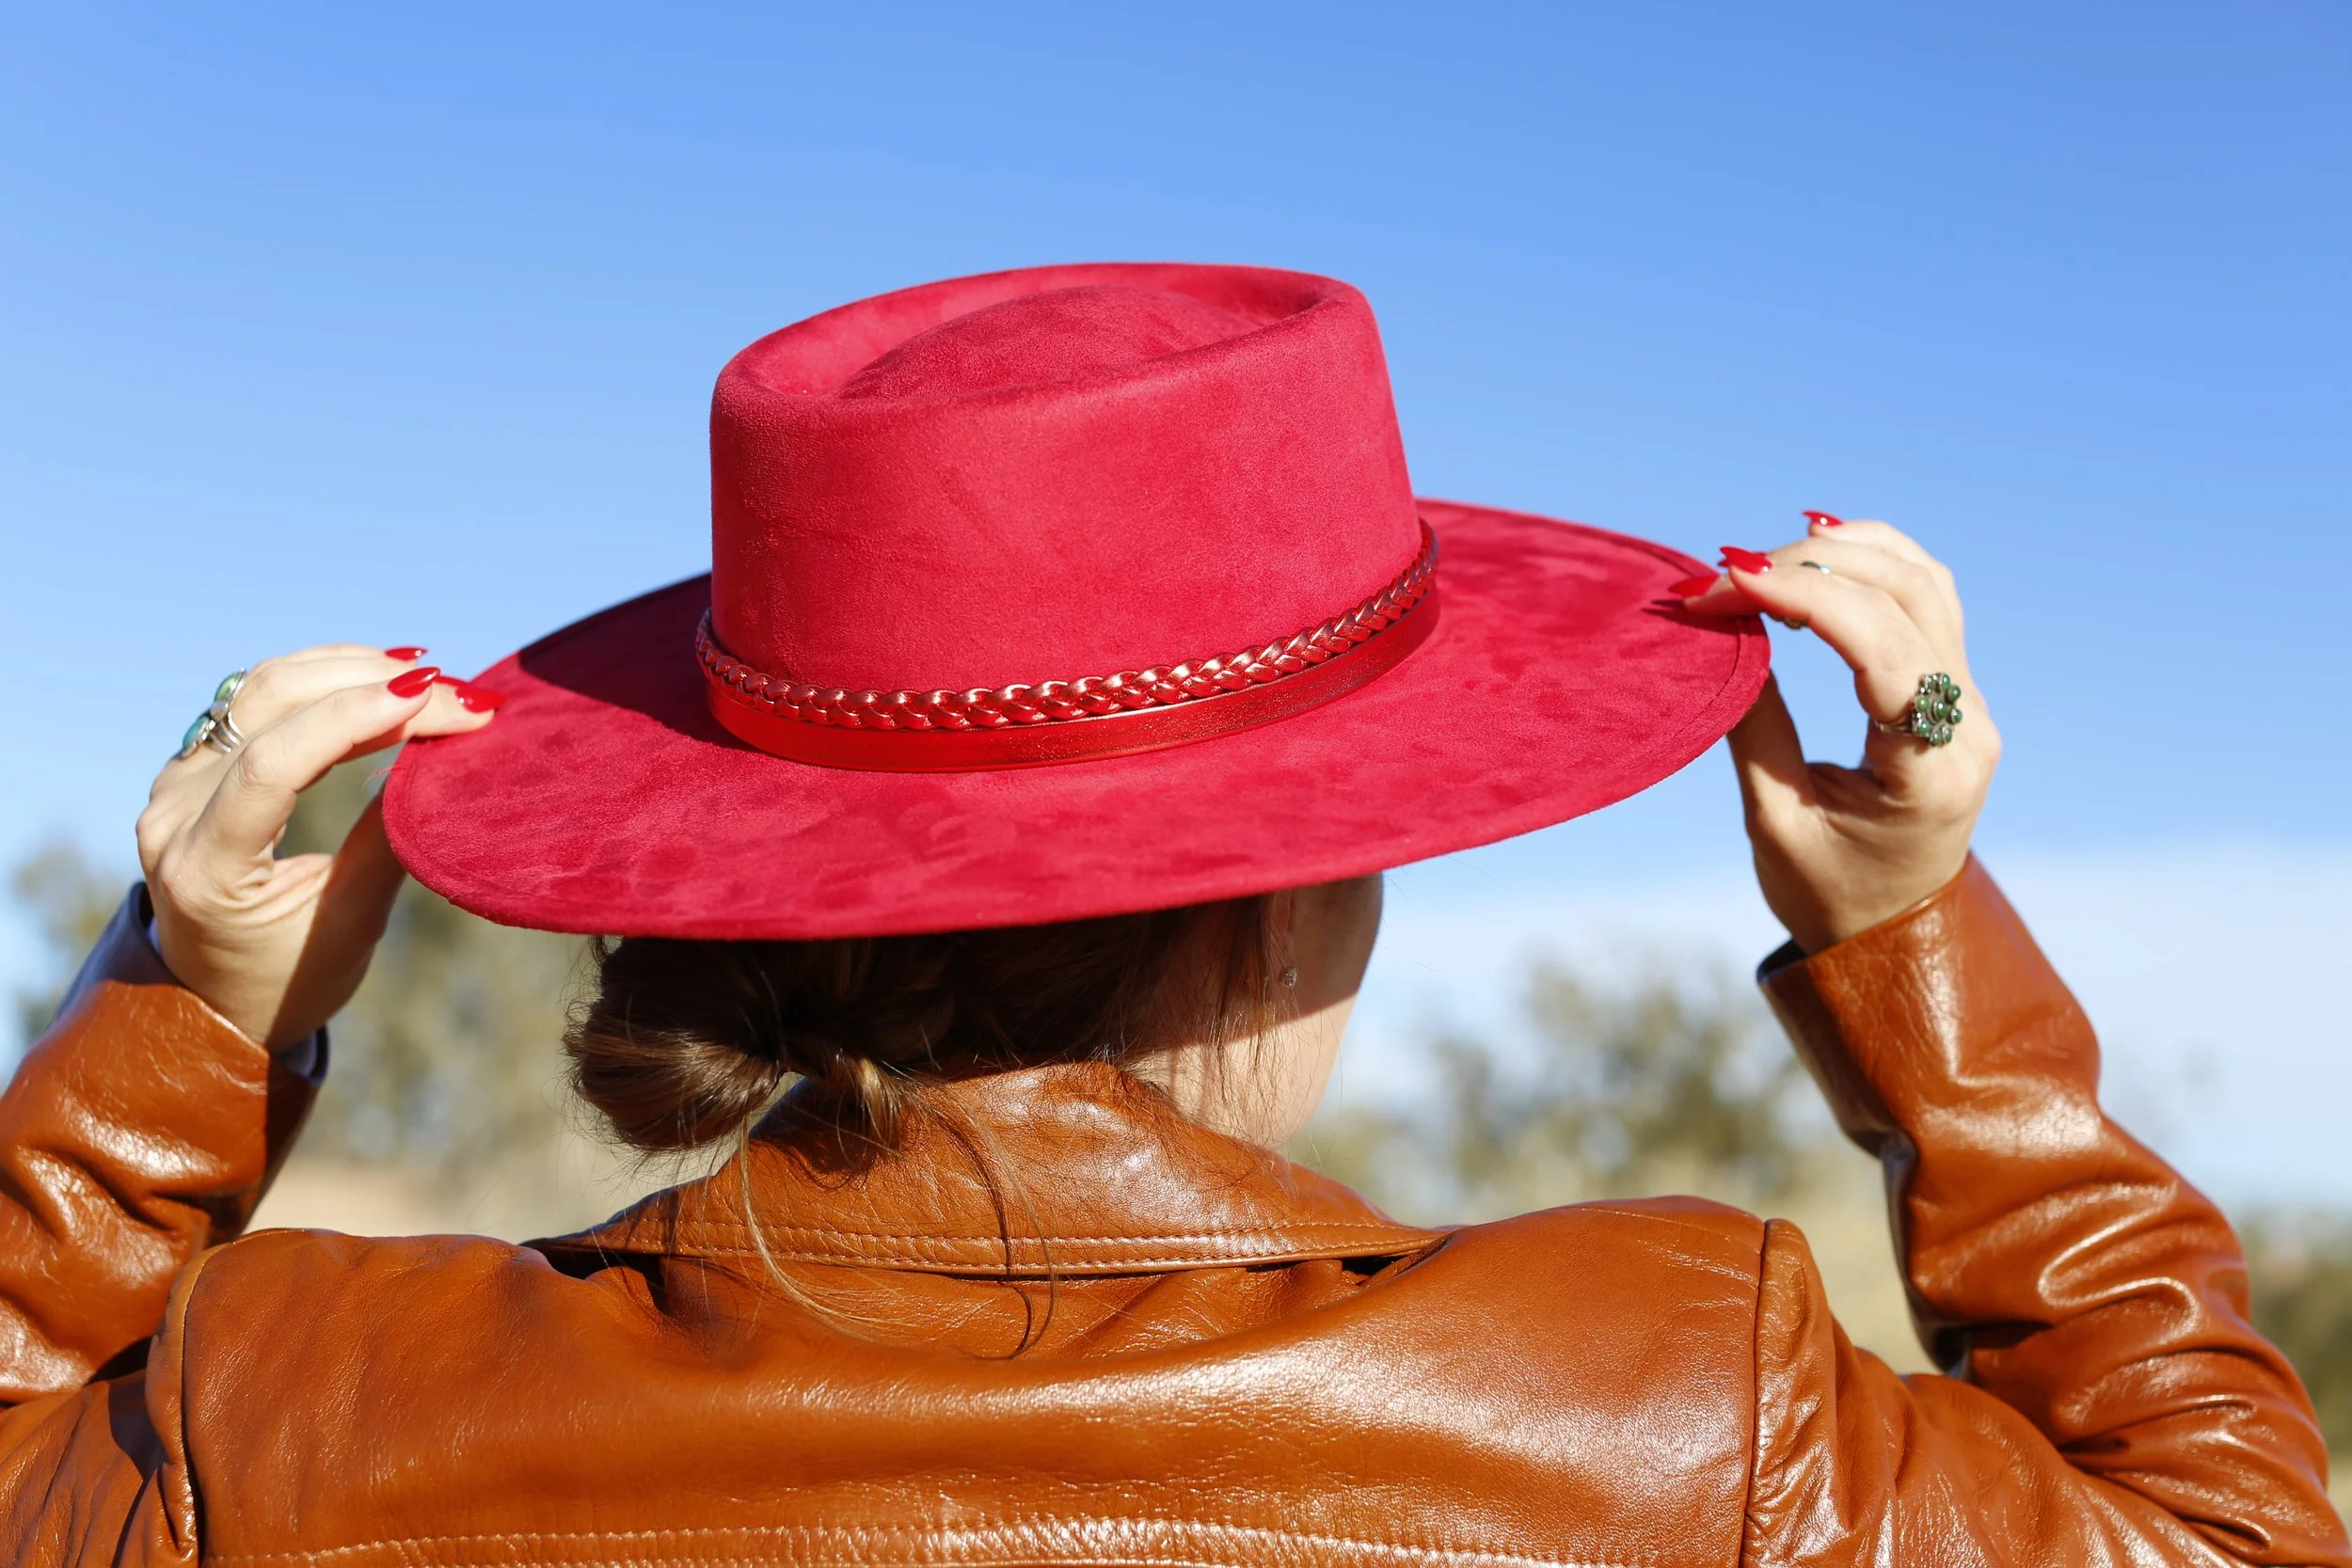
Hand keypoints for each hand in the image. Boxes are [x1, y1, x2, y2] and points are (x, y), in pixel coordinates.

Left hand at [135, 648, 501, 1047]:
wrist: (217, 997)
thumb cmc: (292, 977)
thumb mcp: (350, 922)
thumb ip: (388, 840)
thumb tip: (441, 754)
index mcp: (202, 868)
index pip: (273, 764)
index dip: (355, 717)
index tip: (435, 698)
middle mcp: (173, 813)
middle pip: (268, 705)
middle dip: (370, 683)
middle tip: (458, 693)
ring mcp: (176, 781)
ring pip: (263, 686)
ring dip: (352, 670)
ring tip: (432, 680)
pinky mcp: (194, 764)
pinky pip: (259, 698)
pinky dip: (327, 681)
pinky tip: (383, 676)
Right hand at [1675, 516, 1999, 953]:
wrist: (1891, 933)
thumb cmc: (1828, 893)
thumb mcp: (1775, 822)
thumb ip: (1754, 725)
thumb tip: (1724, 632)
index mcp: (1932, 771)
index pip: (1880, 647)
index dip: (1804, 597)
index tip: (1726, 581)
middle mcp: (1969, 726)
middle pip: (1905, 596)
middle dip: (1808, 568)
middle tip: (1722, 575)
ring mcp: (1970, 703)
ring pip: (1923, 581)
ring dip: (1841, 553)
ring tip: (1761, 560)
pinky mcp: (1955, 690)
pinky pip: (1926, 597)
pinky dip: (1871, 562)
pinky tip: (1818, 548)